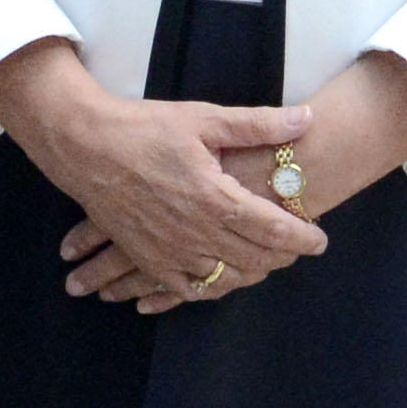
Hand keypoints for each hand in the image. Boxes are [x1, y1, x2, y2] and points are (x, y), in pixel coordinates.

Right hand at [0, 38, 314, 313]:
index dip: (304, 238)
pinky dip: (211, 289)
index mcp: (214, 198)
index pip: (274, 230)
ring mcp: (170, 251)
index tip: (321, 240)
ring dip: (253, 274)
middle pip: (255, 259)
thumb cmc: (144, 129)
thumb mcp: (204, 119)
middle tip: (299, 248)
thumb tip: (306, 118)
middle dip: (284, 257)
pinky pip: (187, 289)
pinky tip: (222, 280)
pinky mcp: (148, 258)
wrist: (85, 147)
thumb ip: (259, 124)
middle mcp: (195, 233)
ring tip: (268, 263)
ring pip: (225, 279)